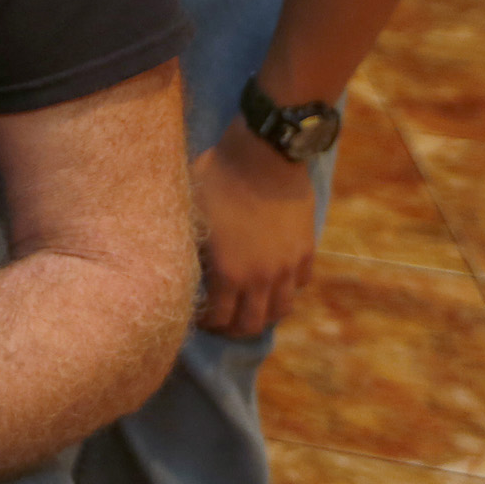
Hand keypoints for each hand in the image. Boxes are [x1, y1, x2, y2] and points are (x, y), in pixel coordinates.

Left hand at [192, 117, 319, 336]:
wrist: (264, 154)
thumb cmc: (218, 178)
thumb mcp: (190, 212)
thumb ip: (189, 247)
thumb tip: (178, 266)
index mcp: (228, 273)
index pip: (219, 319)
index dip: (208, 324)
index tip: (199, 318)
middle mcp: (261, 278)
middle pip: (252, 324)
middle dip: (234, 329)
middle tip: (223, 322)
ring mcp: (288, 266)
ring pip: (281, 309)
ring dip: (264, 314)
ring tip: (251, 307)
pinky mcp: (306, 249)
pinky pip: (301, 283)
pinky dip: (288, 288)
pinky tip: (274, 280)